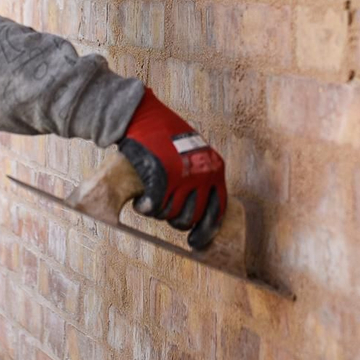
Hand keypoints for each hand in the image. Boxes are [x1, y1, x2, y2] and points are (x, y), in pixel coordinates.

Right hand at [117, 88, 225, 250]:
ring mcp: (183, 176)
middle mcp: (203, 174)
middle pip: (192, 217)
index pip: (217, 210)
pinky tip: (141, 204)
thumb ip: (200, 176)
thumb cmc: (168, 136)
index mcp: (215, 169)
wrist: (146, 115)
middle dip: (178, 223)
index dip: (206, 231)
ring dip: (160, 214)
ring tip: (152, 203)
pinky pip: (154, 205)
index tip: (196, 244)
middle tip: (167, 215)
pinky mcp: (161, 175)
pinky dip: (146, 208)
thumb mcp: (194, 153)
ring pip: (171, 213)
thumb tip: (196, 210)